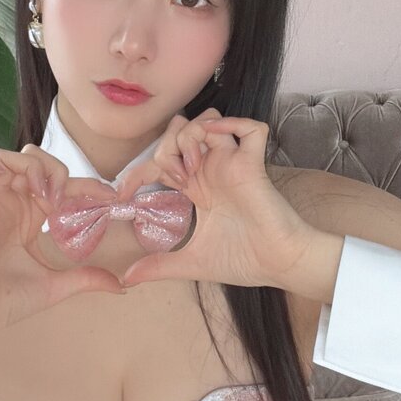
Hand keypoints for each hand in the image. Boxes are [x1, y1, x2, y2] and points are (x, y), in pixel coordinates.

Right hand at [0, 147, 125, 346]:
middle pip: (31, 158)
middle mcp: (11, 206)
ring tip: (38, 192)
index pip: (60, 185)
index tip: (111, 196)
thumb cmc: (7, 302)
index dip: (87, 184)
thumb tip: (122, 286)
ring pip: (1, 158)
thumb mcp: (55, 287)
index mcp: (31, 217)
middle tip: (63, 196)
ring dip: (24, 165)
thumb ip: (86, 279)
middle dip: (53, 167)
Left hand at [115, 109, 316, 288]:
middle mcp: (213, 171)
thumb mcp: (191, 263)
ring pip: (208, 122)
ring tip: (191, 167)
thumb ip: (159, 266)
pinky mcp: (254, 165)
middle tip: (170, 178)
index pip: (161, 163)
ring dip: (191, 135)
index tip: (122, 193)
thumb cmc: (244, 261)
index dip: (138, 171)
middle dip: (164, 146)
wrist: (278, 266)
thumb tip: (126, 279)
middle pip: (180, 132)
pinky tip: (215, 143)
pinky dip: (232, 125)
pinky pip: (251, 129)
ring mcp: (233, 165)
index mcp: (197, 189)